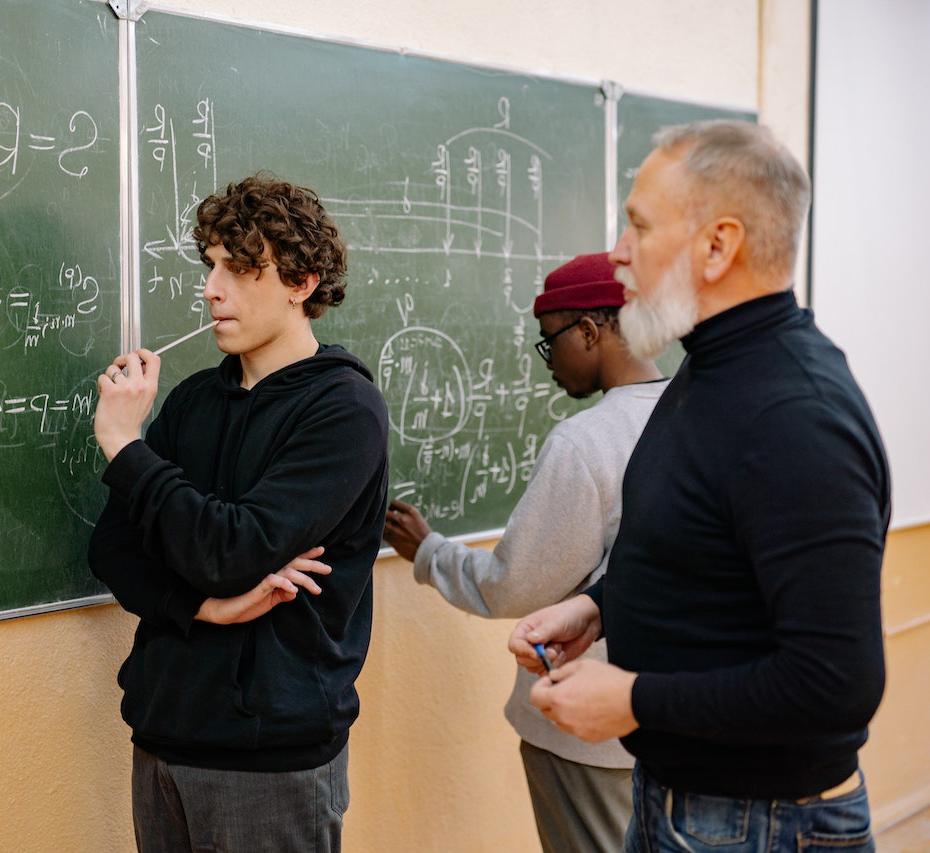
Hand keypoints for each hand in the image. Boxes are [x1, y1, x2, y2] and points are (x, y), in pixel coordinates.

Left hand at [94, 349, 160, 461]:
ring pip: (113, 368)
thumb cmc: (131, 420)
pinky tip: (105, 395)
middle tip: (118, 368)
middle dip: (122, 359)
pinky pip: (103, 377)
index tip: (136, 355)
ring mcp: (125, 388)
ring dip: (109, 376)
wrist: (121, 438)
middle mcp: (140, 385)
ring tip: (111, 388)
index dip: (144, 352)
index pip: (154, 359)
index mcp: (151, 387)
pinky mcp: (110, 391)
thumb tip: (138, 366)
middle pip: (132, 357)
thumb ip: (144, 383)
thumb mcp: (146, 400)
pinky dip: (101, 385)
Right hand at [195, 547, 330, 624]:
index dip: (307, 555)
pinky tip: (293, 591)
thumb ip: (281, 594)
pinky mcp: (256, 584)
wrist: (221, 609)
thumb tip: (295, 592)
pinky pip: (273, 581)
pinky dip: (285, 584)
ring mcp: (263, 576)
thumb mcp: (268, 600)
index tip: (322, 550)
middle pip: (295, 563)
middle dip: (312, 564)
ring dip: (304, 580)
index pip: (293, 561)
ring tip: (317, 590)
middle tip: (329, 569)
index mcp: (273, 572)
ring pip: (288, 572)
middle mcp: (270, 570)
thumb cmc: (244, 603)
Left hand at [383, 499, 431, 561]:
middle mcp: (403, 519)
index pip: (394, 502)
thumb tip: (392, 512)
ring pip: (383, 524)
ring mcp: (397, 530)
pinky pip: (383, 535)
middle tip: (389, 520)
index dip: (392, 506)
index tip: (392, 510)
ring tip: (390, 529)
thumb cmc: (423, 534)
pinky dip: (385, 535)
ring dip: (385, 526)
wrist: (428, 549)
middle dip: (386, 516)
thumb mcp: (418, 518)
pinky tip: (390, 536)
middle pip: (386, 513)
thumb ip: (406, 514)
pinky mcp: (393, 540)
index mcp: (411, 511)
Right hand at [508, 594, 601, 674]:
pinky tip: (563, 655)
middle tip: (553, 652)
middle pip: (522, 659)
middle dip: (537, 659)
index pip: (514, 645)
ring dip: (547, 662)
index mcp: (526, 629)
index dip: (523, 651)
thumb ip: (543, 632)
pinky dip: (554, 667)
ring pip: (533, 667)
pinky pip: (545, 672)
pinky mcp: (550, 662)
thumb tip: (529, 639)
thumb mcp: (556, 622)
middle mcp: (529, 642)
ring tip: (559, 649)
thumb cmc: (569, 615)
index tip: (537, 653)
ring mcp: (539, 653)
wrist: (588, 621)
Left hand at [530, 658, 638, 740]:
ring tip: (581, 698)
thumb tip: (553, 678)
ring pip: (559, 721)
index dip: (540, 687)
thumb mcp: (581, 666)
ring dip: (563, 710)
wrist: (633, 700)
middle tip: (566, 688)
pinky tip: (591, 709)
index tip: (551, 682)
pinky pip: (575, 728)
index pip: (534, 697)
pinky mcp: (588, 738)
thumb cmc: (608, 680)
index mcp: (558, 698)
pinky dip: (577, 720)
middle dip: (551, 698)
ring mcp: (576, 730)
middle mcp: (563, 717)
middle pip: (545, 710)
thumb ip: (561, 672)